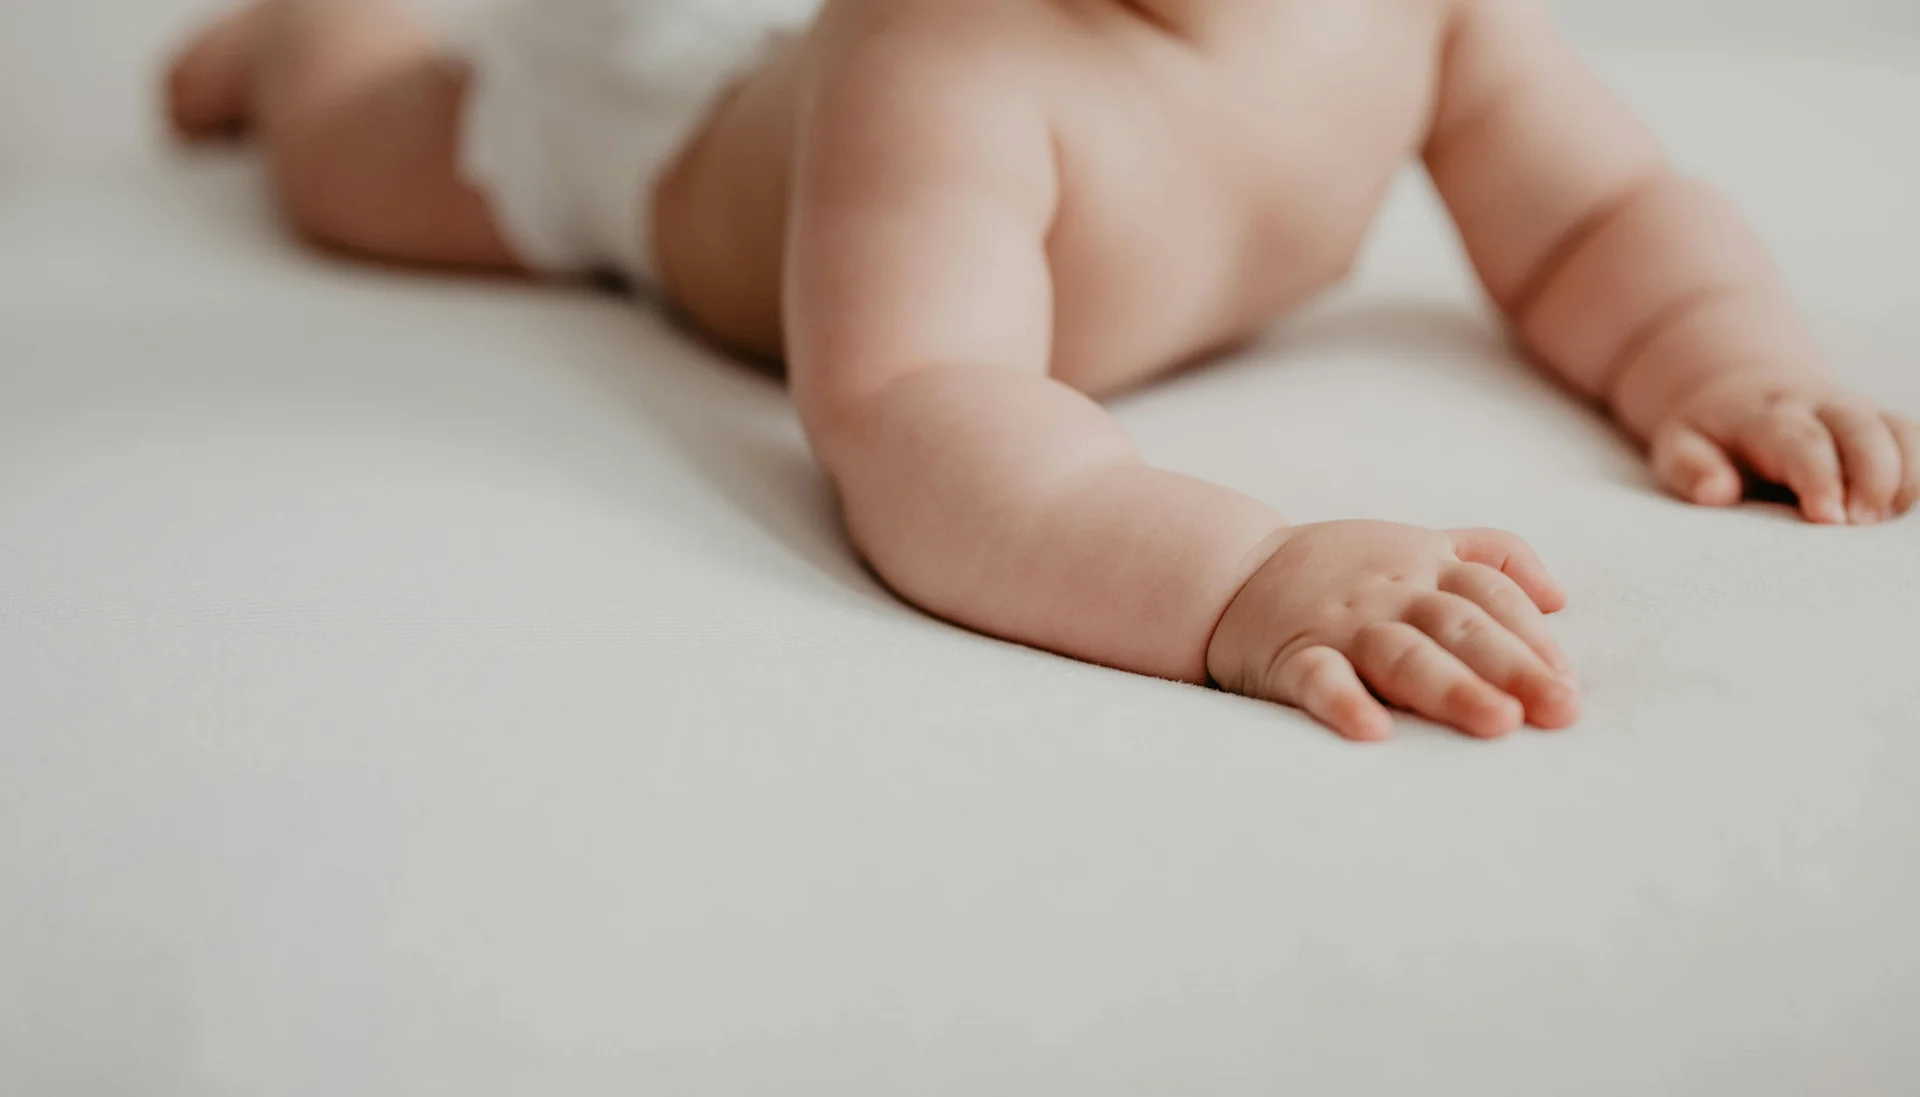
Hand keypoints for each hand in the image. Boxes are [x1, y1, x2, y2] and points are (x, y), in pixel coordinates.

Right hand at [1207, 522, 1578, 741]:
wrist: (1231, 571)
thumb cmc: (1340, 569)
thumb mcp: (1417, 543)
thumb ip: (1489, 557)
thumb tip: (1559, 597)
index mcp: (1425, 566)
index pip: (1492, 597)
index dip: (1534, 639)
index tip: (1567, 687)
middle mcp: (1390, 594)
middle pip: (1460, 627)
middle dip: (1514, 667)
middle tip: (1559, 711)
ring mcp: (1341, 626)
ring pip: (1401, 653)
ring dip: (1452, 687)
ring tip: (1496, 722)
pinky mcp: (1292, 658)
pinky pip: (1319, 679)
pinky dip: (1344, 702)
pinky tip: (1372, 732)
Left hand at [1649, 375, 1919, 524]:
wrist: (1738, 387)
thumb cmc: (1708, 435)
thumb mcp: (1679, 447)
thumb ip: (1692, 469)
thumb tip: (1715, 492)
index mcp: (1764, 414)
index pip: (1800, 440)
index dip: (1820, 477)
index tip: (1827, 517)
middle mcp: (1818, 405)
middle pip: (1860, 429)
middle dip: (1871, 476)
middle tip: (1863, 524)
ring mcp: (1854, 411)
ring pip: (1896, 431)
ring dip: (1903, 476)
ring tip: (1887, 521)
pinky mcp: (1879, 424)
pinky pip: (1912, 439)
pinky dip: (1917, 472)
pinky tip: (1905, 509)